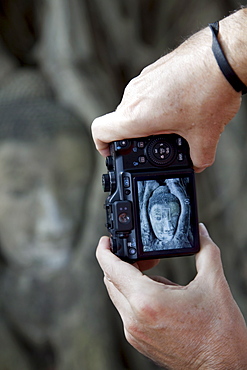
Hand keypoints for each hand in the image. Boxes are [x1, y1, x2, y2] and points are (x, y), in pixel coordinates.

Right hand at [92, 12, 245, 171]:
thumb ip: (198, 158)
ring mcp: (143, 79)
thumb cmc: (209, 89)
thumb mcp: (205, 135)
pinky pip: (147, 92)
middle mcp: (134, 95)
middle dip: (137, 137)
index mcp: (136, 115)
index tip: (112, 152)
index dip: (102, 146)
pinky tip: (181, 105)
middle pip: (121, 122)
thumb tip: (197, 163)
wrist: (223, 55)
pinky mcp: (154, 70)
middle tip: (158, 143)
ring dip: (149, 119)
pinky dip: (158, 103)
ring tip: (175, 121)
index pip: (100, 131)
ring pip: (135, 107)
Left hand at [96, 225, 246, 368]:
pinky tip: (159, 295)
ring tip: (158, 276)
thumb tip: (200, 232)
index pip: (112, 269)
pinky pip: (127, 311)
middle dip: (122, 262)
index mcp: (147, 301)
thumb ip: (206, 251)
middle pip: (111, 281)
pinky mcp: (139, 341)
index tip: (106, 240)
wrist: (223, 369)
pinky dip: (136, 297)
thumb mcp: (214, 284)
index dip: (105, 251)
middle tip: (145, 256)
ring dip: (130, 280)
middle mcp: (134, 318)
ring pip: (118, 296)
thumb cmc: (219, 334)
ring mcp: (134, 333)